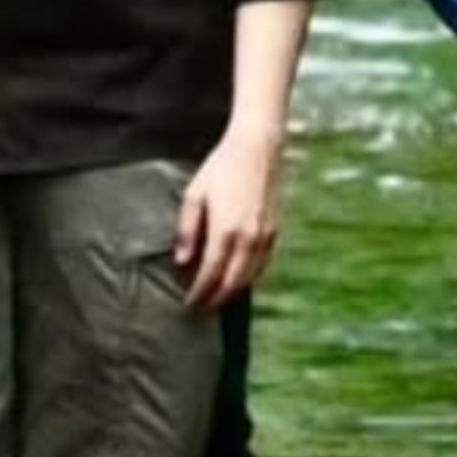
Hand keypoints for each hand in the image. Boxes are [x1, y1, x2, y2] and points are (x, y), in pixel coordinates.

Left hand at [175, 126, 283, 310]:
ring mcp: (265, 236)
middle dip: (216, 298)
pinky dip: (250, 277)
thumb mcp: (194, 194)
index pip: (211, 273)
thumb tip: (182, 260)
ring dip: (233, 291)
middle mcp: (248, 238)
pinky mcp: (275, 231)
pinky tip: (239, 278)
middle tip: (202, 308)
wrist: (257, 148)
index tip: (189, 303)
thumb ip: (187, 230)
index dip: (199, 292)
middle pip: (232, 282)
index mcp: (225, 230)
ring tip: (217, 297)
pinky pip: (263, 264)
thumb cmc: (221, 167)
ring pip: (250, 277)